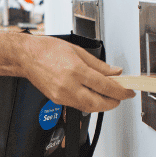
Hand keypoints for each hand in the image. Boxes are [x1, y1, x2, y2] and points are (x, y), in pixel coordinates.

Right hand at [20, 35, 135, 113]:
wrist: (27, 56)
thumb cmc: (48, 49)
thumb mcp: (78, 51)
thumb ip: (99, 64)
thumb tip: (115, 71)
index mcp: (76, 70)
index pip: (105, 86)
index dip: (120, 91)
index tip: (128, 91)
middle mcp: (68, 85)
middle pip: (98, 102)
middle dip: (113, 103)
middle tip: (121, 97)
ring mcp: (62, 95)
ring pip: (88, 107)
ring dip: (102, 104)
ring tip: (109, 97)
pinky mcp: (57, 100)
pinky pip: (78, 105)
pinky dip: (89, 103)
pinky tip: (93, 96)